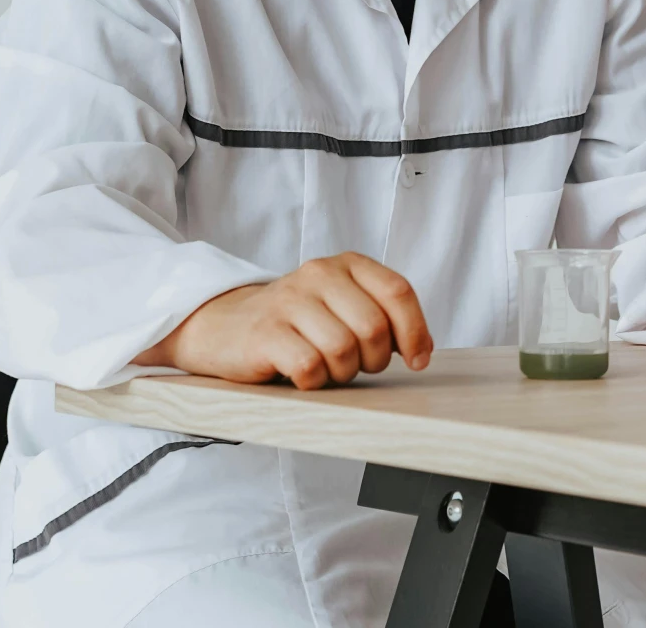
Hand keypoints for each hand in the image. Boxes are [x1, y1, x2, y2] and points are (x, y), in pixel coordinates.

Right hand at [134, 254, 433, 388]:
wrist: (224, 325)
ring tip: (326, 368)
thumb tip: (421, 349)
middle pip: (373, 328)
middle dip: (374, 360)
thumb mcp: (341, 304)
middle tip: (356, 366)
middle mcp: (319, 274)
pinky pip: (310, 368)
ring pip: (343, 351)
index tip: (417, 360)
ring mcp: (290, 301)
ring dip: (342, 373)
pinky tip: (302, 375)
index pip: (397, 292)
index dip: (415, 332)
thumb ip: (380, 315)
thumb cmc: (295, 322)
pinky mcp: (265, 333)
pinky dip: (313, 382)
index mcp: (346, 264)